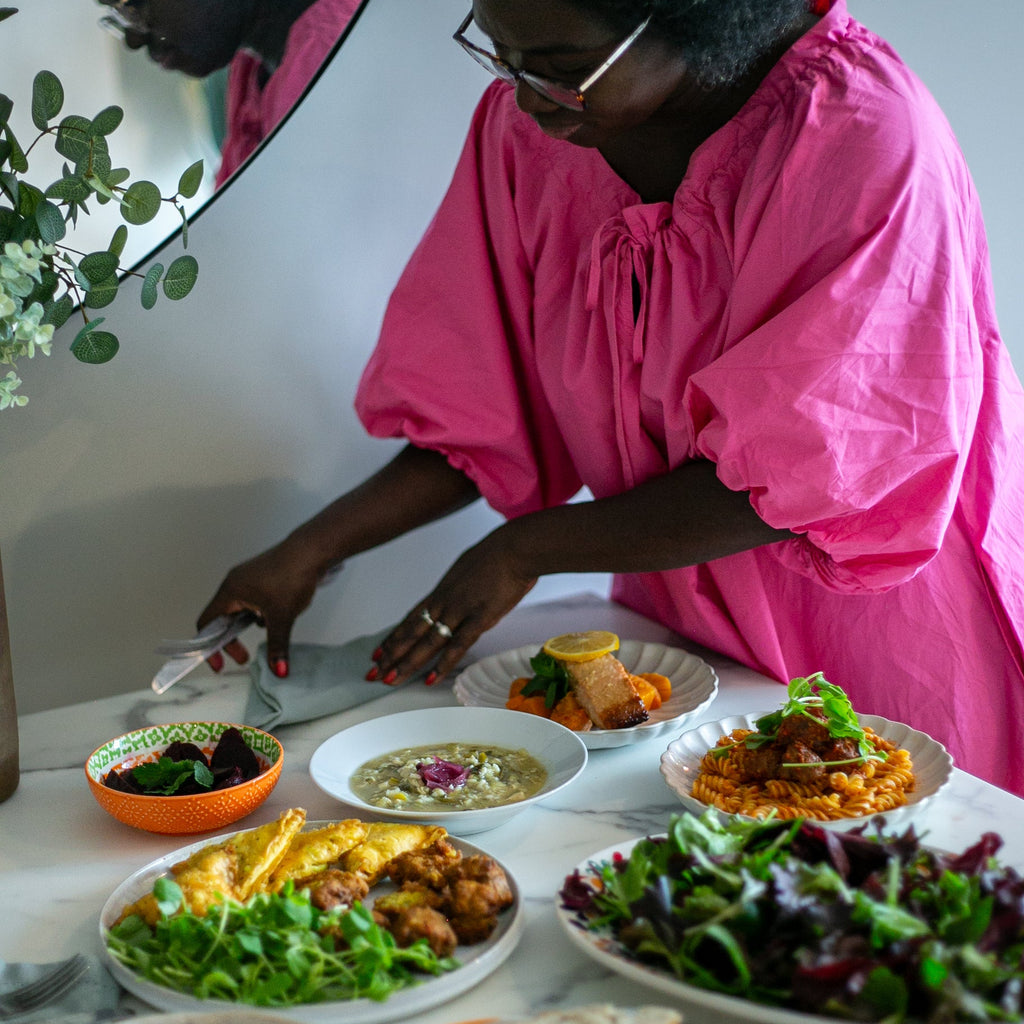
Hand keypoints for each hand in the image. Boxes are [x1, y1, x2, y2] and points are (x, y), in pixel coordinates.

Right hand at [197, 538, 328, 676]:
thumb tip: (278, 669)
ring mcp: (248, 579)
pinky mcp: (261, 577)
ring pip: (239, 610)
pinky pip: (252, 601)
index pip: (207, 623)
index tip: (219, 663)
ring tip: (267, 631)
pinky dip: (259, 613)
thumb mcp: (283, 617)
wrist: (312, 551)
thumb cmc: (293, 575)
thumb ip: (278, 645)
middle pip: (222, 618)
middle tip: (244, 658)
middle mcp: (234, 583)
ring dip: (247, 625)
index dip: (209, 647)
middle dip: (231, 640)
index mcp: (230, 591)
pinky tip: (277, 615)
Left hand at [369, 528, 536, 686]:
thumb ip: (460, 585)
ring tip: (390, 679)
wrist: (515, 548)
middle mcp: (444, 602)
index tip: (380, 651)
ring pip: (427, 642)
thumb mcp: (468, 567)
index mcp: (442, 590)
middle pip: (412, 632)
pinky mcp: (479, 619)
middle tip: (374, 671)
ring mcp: (460, 611)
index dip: (394, 636)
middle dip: (391, 654)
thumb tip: (459, 591)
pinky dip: (443, 664)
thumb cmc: (498, 554)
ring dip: (408, 662)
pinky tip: (430, 678)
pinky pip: (458, 645)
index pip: (411, 618)